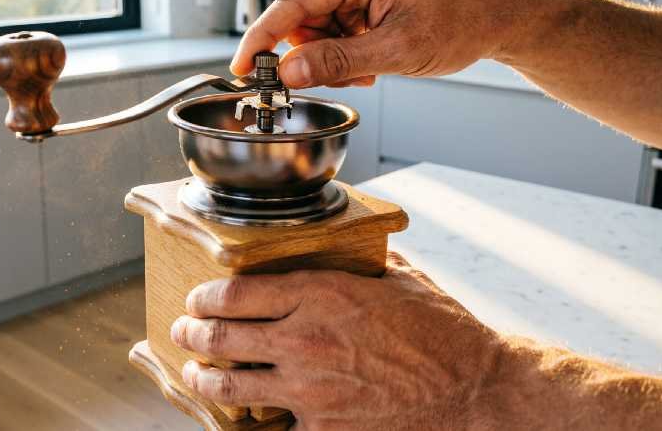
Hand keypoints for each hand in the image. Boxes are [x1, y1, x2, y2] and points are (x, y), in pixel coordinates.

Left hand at [170, 252, 503, 429]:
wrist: (476, 393)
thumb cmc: (444, 334)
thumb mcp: (401, 281)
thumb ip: (360, 264)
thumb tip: (342, 248)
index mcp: (322, 295)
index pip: (236, 292)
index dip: (205, 296)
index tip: (198, 299)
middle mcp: (306, 340)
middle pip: (220, 337)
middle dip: (192, 334)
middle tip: (184, 331)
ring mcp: (310, 390)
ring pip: (230, 385)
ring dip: (204, 378)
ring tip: (196, 373)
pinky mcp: (321, 430)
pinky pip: (268, 427)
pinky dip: (250, 420)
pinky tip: (242, 415)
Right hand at [231, 0, 510, 88]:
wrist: (491, 18)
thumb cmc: (458, 23)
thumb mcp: (396, 51)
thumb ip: (337, 61)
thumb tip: (289, 72)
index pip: (294, 1)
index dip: (263, 36)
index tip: (243, 66)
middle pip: (300, 18)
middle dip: (313, 55)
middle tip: (344, 77)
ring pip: (312, 29)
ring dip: (331, 57)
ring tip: (368, 67)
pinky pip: (329, 29)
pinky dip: (342, 51)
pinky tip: (369, 58)